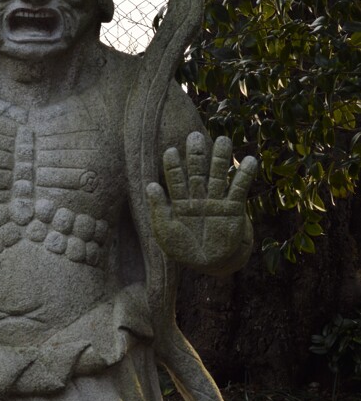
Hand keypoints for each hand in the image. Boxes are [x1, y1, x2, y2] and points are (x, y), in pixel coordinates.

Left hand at [146, 133, 257, 271]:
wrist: (210, 263)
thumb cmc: (184, 249)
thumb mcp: (165, 233)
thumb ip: (158, 211)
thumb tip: (151, 186)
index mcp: (179, 202)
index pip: (175, 179)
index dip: (172, 166)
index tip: (170, 151)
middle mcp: (198, 197)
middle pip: (197, 171)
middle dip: (196, 155)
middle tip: (195, 137)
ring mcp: (216, 201)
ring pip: (218, 175)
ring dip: (220, 159)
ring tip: (223, 140)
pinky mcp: (233, 208)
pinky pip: (239, 190)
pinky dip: (244, 175)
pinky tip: (249, 160)